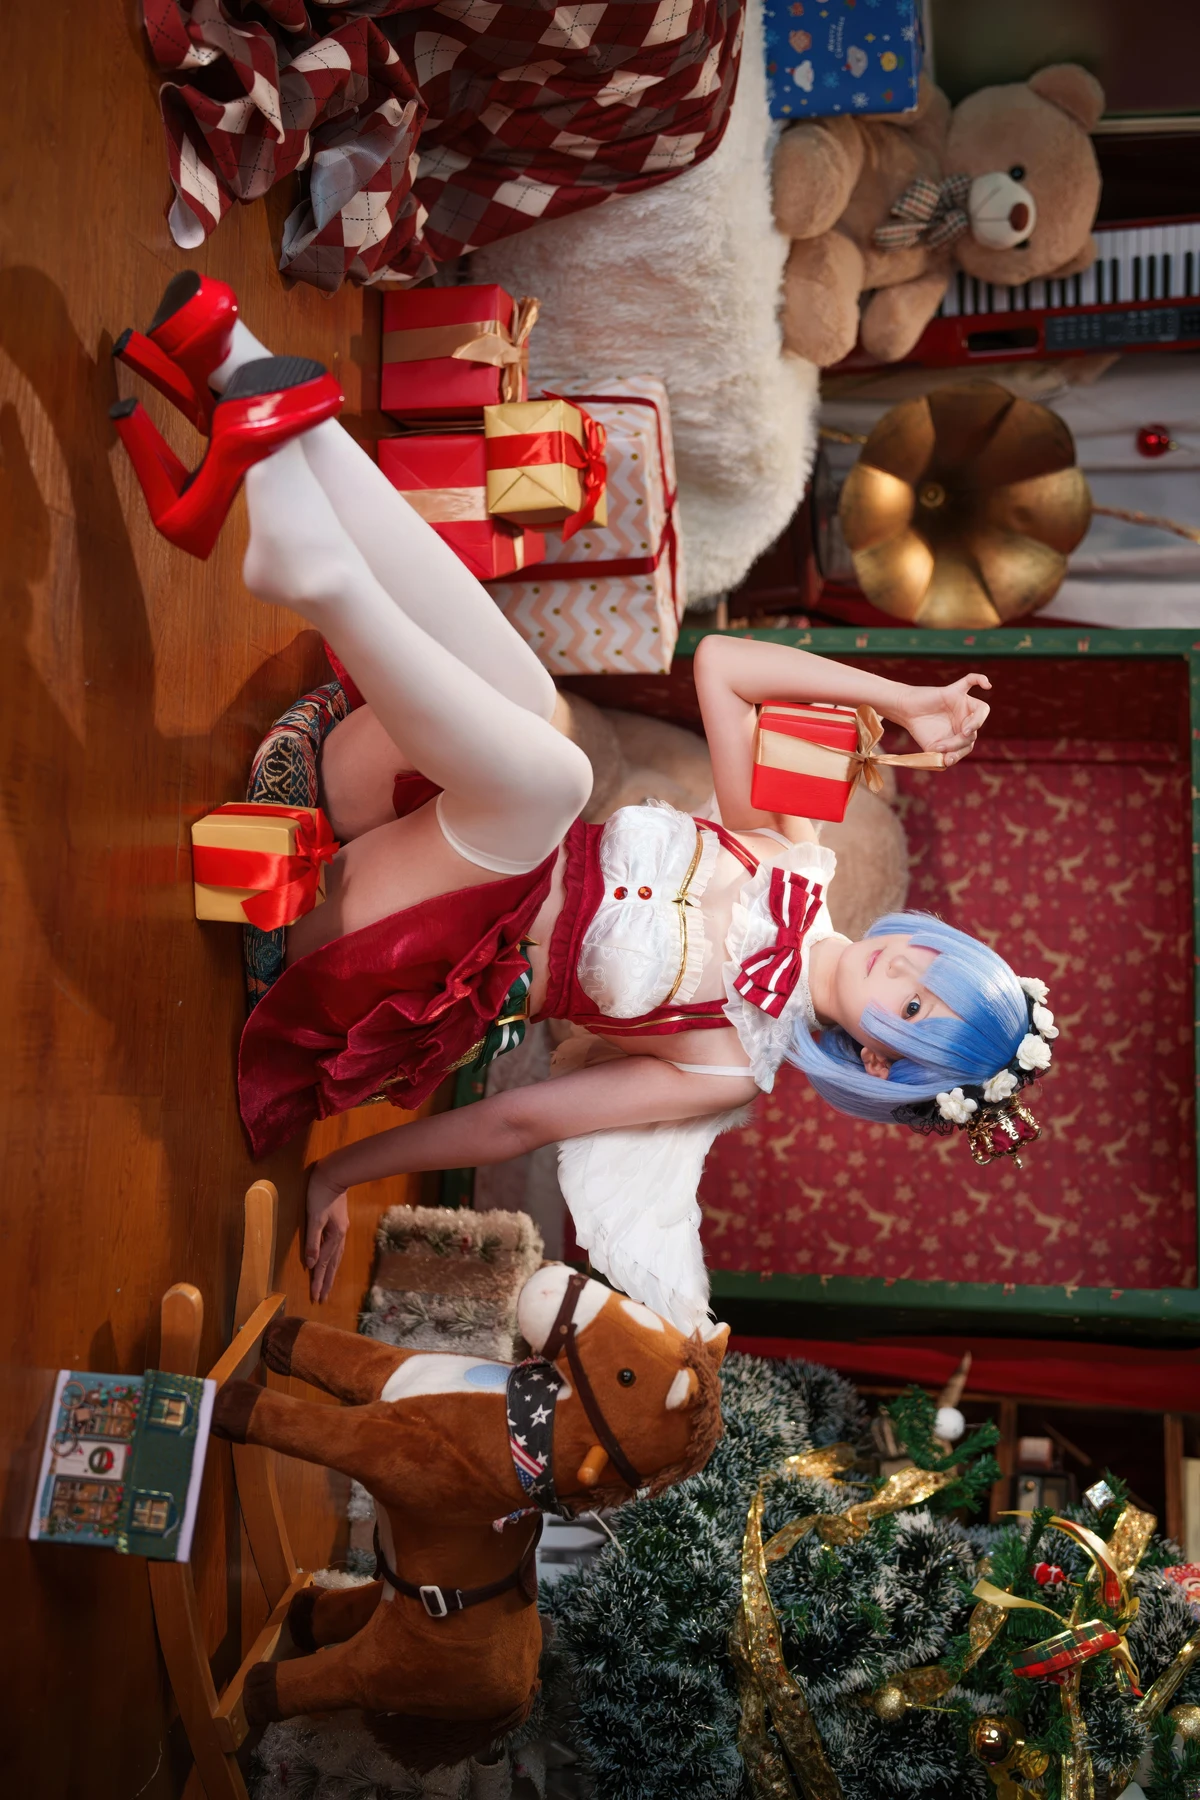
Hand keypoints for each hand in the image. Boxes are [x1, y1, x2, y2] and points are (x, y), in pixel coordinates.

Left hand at [305, 1166, 348, 1303]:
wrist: (335, 1174)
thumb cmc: (320, 1194)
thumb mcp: (314, 1218)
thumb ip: (312, 1241)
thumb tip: (310, 1264)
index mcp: (334, 1236)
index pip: (323, 1263)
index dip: (318, 1281)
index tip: (315, 1297)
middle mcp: (339, 1236)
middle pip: (332, 1264)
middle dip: (326, 1281)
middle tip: (322, 1298)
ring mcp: (340, 1230)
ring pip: (335, 1257)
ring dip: (330, 1272)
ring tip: (327, 1285)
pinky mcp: (338, 1224)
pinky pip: (335, 1248)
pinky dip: (332, 1259)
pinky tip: (330, 1260)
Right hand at [896, 673, 990, 765]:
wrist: (905, 711)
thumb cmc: (920, 729)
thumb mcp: (932, 748)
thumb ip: (942, 755)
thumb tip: (949, 761)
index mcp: (962, 732)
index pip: (969, 745)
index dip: (959, 753)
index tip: (945, 758)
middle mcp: (966, 718)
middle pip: (974, 732)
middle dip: (958, 742)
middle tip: (941, 745)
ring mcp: (962, 703)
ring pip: (981, 710)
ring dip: (975, 723)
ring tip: (964, 731)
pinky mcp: (954, 691)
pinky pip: (971, 680)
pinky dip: (980, 679)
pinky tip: (986, 685)